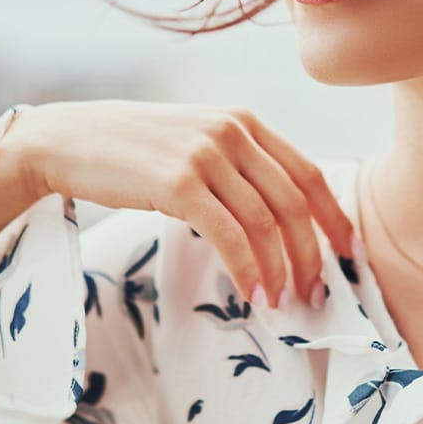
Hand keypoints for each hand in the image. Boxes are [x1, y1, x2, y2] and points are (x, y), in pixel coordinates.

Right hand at [0, 99, 359, 309]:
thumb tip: (281, 219)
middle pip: (293, 201)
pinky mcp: (178, 182)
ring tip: (282, 302)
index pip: (308, 172)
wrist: (72, 139)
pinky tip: (252, 294)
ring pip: (265, 222)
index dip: (334, 216)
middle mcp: (232, 131)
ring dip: (280, 269)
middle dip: (311, 253)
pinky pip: (229, 234)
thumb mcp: (198, 140)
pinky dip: (248, 269)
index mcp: (245, 121)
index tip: (349, 252)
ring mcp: (206, 154)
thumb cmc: (137, 148)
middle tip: (314, 292)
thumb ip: (239, 164)